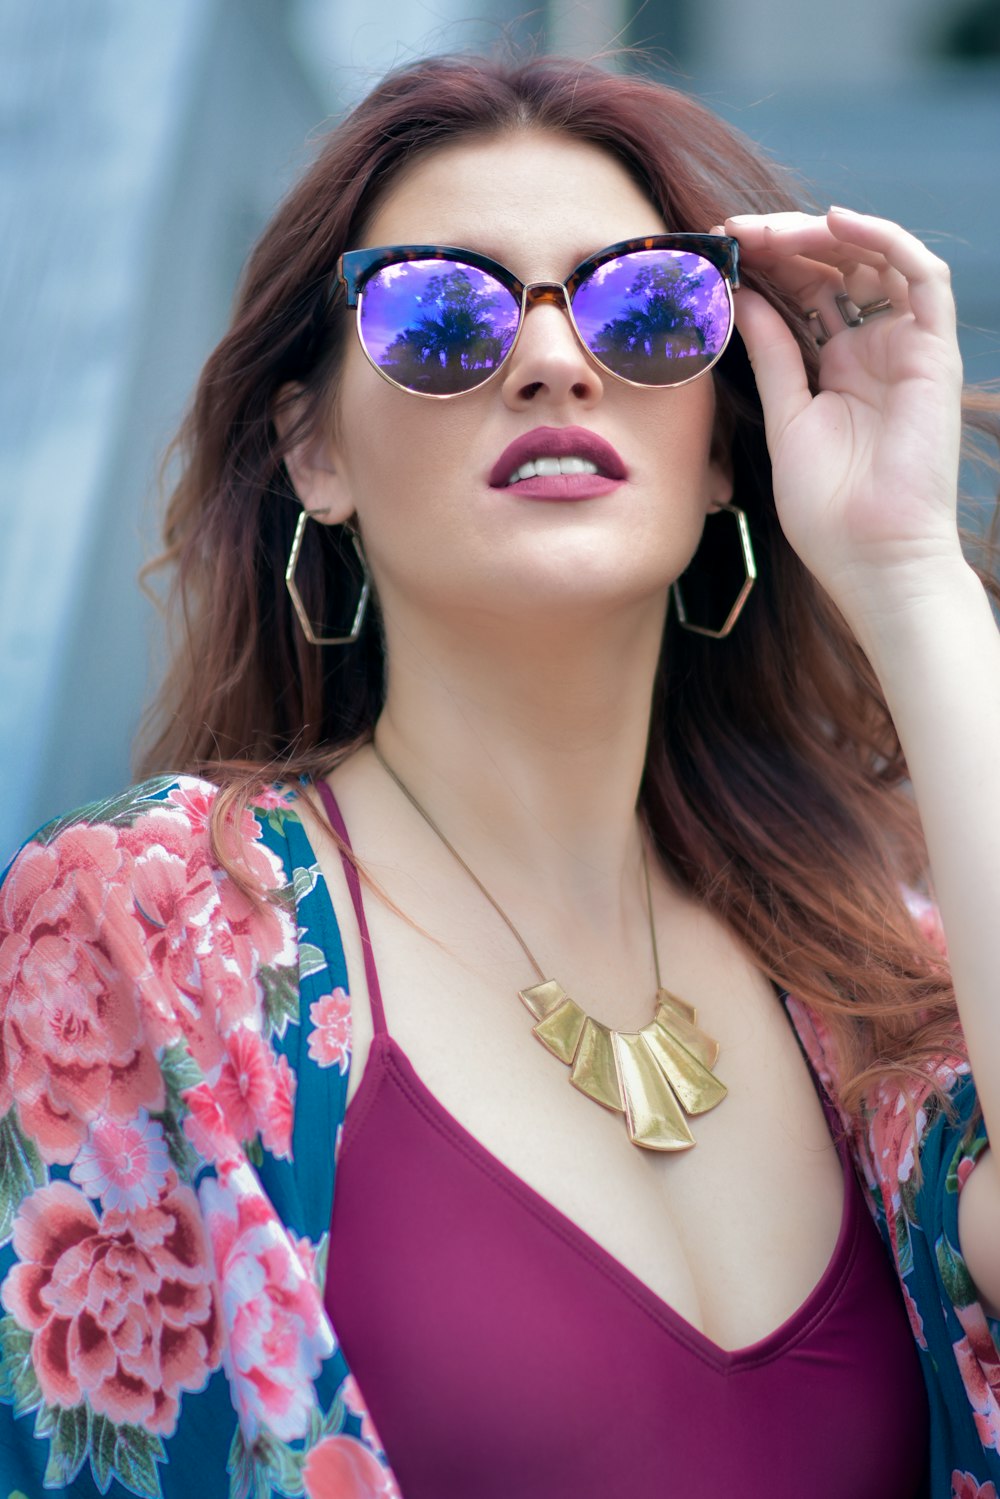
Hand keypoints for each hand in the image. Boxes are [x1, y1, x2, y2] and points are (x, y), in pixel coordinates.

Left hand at [722, 206, 965, 623]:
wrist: (873, 558)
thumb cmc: (828, 511)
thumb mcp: (785, 419)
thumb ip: (771, 356)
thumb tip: (742, 298)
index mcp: (835, 368)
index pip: (803, 296)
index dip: (763, 266)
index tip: (714, 249)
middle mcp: (872, 350)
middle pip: (833, 271)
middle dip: (781, 243)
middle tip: (731, 232)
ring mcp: (905, 347)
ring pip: (873, 261)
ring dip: (821, 234)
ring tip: (767, 231)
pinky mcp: (934, 351)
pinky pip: (921, 275)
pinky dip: (884, 239)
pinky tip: (834, 223)